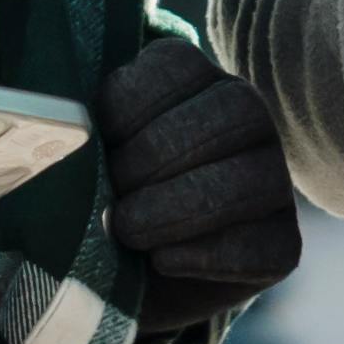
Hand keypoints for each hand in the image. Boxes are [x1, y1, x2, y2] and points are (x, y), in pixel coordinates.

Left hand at [99, 37, 299, 329]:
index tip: (100, 141)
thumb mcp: (81, 157)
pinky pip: (260, 246)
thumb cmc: (99, 199)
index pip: (179, 65)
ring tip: (129, 232)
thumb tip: (60, 134)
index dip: (131, 105)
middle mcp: (246, 117)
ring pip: (248, 180)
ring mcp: (274, 179)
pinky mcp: (284, 243)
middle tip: (113, 197)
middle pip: (228, 113)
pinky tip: (163, 260)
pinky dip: (203, 257)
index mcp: (195, 79)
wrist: (123, 279)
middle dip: (156, 158)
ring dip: (176, 209)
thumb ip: (76, 136)